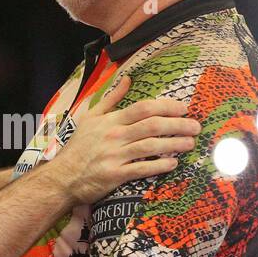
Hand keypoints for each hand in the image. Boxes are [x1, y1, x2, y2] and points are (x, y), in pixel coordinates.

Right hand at [46, 74, 199, 203]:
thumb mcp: (90, 117)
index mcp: (111, 120)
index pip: (143, 108)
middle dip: (177, 124)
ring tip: (190, 143)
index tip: (183, 108)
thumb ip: (111, 99)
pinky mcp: (115, 175)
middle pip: (152, 126)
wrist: (62, 176)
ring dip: (173, 144)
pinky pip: (141, 169)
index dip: (166, 107)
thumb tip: (127, 79)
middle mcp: (115, 136)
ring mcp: (115, 156)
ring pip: (150, 146)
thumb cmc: (78, 147)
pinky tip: (173, 163)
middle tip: (195, 126)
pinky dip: (158, 166)